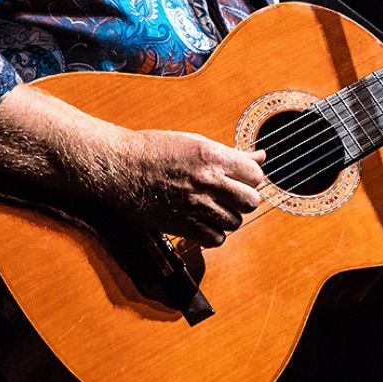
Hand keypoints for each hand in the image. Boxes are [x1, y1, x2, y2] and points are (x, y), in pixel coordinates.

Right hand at [119, 130, 266, 246]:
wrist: (122, 168)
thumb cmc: (157, 149)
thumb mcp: (197, 142)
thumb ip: (232, 154)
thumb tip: (260, 157)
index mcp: (213, 157)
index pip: (255, 175)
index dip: (251, 178)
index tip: (242, 178)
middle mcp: (208, 182)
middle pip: (251, 201)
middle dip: (245, 197)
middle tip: (232, 193)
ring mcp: (196, 206)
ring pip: (236, 222)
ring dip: (230, 216)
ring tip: (216, 206)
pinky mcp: (183, 226)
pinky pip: (216, 239)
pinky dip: (215, 233)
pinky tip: (205, 221)